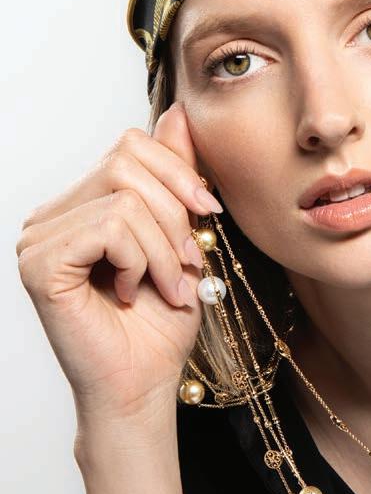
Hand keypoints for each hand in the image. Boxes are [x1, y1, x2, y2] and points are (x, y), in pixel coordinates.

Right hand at [15, 103, 218, 431]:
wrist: (145, 381)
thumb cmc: (161, 319)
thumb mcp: (182, 237)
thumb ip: (175, 177)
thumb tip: (176, 112)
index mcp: (85, 203)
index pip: (131, 146)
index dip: (180, 173)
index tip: (209, 214)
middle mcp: (54, 214)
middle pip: (128, 164)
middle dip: (176, 216)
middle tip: (187, 264)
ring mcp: (39, 237)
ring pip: (124, 199)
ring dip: (165, 250)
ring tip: (168, 287)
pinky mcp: (39, 263)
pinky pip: (109, 228)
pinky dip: (140, 261)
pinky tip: (130, 292)